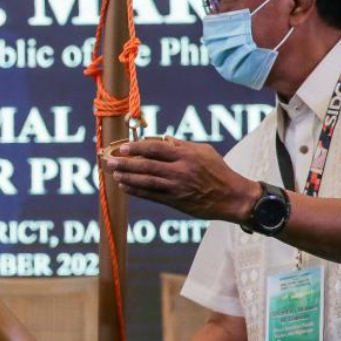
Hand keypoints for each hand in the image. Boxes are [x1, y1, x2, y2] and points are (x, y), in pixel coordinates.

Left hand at [105, 138, 260, 221]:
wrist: (232, 198)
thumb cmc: (219, 172)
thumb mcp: (204, 151)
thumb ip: (182, 145)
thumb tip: (163, 139)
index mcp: (186, 155)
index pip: (155, 149)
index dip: (136, 148)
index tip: (122, 147)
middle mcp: (179, 171)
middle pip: (146, 165)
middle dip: (125, 162)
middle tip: (109, 160)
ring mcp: (176, 187)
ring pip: (145, 181)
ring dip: (126, 177)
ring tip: (112, 172)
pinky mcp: (175, 201)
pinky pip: (151, 195)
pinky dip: (136, 190)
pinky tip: (124, 186)